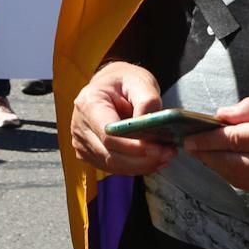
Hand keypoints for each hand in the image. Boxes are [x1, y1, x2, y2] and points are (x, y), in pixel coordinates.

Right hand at [69, 61, 175, 175]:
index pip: (109, 135)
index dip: (133, 146)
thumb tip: (150, 126)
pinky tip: (153, 159)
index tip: (158, 147)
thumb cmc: (124, 81)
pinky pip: (113, 167)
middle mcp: (80, 126)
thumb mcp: (139, 81)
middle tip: (168, 153)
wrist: (111, 85)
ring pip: (113, 165)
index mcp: (88, 104)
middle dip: (142, 158)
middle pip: (111, 154)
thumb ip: (146, 101)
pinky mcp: (90, 154)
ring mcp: (82, 143)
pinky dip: (135, 166)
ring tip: (165, 155)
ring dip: (141, 165)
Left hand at [183, 93, 248, 195]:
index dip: (210, 139)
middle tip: (189, 146)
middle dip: (208, 155)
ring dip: (217, 167)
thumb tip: (222, 115)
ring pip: (240, 178)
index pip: (236, 139)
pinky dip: (233, 175)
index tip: (190, 136)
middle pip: (233, 163)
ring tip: (202, 154)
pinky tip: (224, 164)